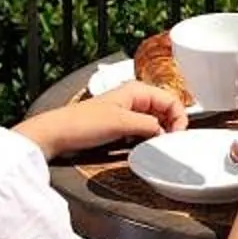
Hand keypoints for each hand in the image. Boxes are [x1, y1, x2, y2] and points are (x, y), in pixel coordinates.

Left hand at [16, 83, 187, 157]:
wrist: (57, 134)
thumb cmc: (82, 123)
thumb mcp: (121, 123)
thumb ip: (148, 126)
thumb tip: (165, 133)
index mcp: (137, 90)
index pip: (171, 100)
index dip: (179, 117)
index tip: (178, 136)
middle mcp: (134, 99)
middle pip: (165, 111)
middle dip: (170, 126)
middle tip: (170, 144)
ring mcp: (126, 113)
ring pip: (154, 122)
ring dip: (158, 134)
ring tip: (157, 147)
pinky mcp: (119, 127)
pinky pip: (142, 132)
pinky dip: (146, 139)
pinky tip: (143, 147)